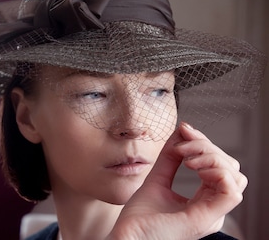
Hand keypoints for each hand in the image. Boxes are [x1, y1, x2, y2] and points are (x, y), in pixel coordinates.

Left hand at [107, 122, 247, 239]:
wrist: (126, 237)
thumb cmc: (139, 217)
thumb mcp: (157, 178)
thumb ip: (170, 157)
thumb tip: (182, 130)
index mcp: (203, 200)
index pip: (219, 166)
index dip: (204, 143)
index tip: (184, 130)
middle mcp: (211, 207)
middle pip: (228, 167)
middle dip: (206, 146)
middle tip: (181, 147)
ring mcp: (210, 214)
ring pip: (234, 175)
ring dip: (211, 156)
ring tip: (185, 158)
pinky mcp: (206, 219)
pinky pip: (231, 192)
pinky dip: (216, 170)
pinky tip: (193, 166)